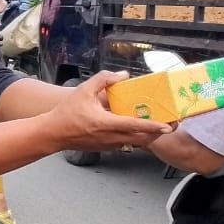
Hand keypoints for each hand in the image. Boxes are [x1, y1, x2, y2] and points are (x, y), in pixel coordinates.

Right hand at [44, 71, 171, 150]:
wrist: (52, 133)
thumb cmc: (66, 113)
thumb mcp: (84, 90)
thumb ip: (103, 79)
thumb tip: (122, 75)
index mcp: (106, 124)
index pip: (135, 126)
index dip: (153, 126)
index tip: (167, 126)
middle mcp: (110, 137)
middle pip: (141, 139)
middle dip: (158, 133)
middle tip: (171, 124)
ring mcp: (108, 145)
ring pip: (135, 143)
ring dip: (148, 136)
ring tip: (159, 127)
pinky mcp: (105, 148)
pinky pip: (126, 144)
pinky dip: (136, 138)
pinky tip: (138, 130)